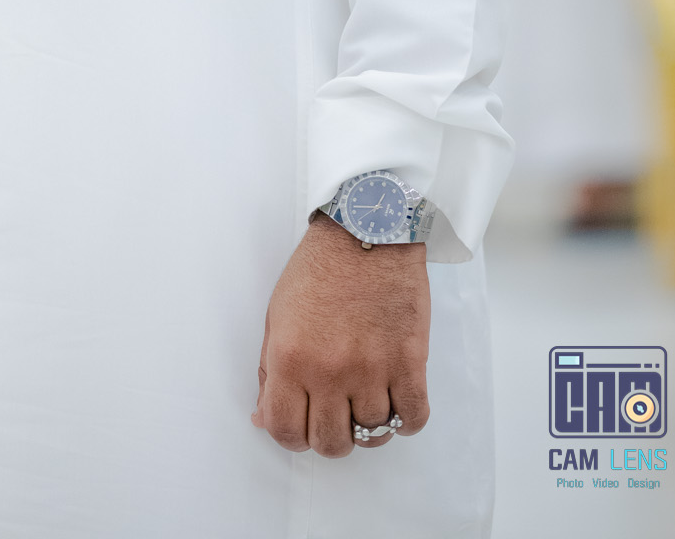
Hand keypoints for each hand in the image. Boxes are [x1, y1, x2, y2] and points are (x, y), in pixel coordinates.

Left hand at [252, 213, 429, 456]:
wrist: (365, 231)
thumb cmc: (319, 268)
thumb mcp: (278, 315)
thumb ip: (269, 371)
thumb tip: (262, 418)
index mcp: (290, 358)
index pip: (285, 431)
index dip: (291, 437)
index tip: (301, 424)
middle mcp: (329, 371)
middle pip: (331, 443)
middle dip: (330, 436)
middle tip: (335, 414)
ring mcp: (372, 369)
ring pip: (372, 434)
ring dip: (369, 426)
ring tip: (366, 400)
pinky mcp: (409, 362)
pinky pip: (412, 418)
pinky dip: (404, 420)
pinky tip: (395, 402)